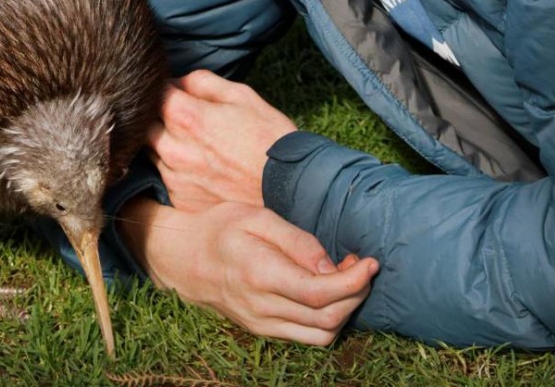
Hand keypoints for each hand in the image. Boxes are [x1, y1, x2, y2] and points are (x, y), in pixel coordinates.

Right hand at [117, 197, 378, 345]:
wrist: (183, 258)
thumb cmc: (221, 228)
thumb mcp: (256, 217)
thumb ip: (296, 241)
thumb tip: (332, 266)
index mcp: (260, 274)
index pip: (319, 293)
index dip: (353, 282)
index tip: (371, 262)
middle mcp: (262, 307)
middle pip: (327, 318)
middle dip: (356, 294)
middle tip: (362, 265)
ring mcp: (262, 325)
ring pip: (321, 335)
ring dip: (345, 310)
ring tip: (348, 279)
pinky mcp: (263, 330)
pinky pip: (306, 336)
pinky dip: (327, 319)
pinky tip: (328, 292)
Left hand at [148, 70, 295, 210]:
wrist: (288, 188)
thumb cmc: (268, 137)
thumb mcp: (242, 95)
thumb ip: (203, 82)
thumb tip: (179, 81)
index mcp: (187, 118)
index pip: (153, 94)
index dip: (162, 88)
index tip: (174, 90)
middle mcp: (173, 148)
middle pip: (143, 124)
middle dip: (155, 115)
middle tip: (179, 115)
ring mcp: (175, 177)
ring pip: (151, 151)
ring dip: (163, 142)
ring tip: (192, 142)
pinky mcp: (181, 199)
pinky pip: (164, 176)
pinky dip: (174, 168)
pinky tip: (198, 166)